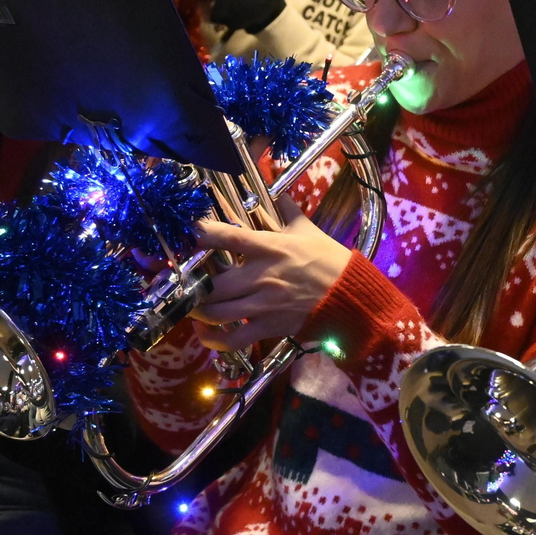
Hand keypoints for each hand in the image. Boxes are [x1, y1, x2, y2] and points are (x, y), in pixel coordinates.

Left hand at [189, 196, 350, 350]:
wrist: (350, 295)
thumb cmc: (329, 259)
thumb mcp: (309, 230)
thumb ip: (288, 211)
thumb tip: (280, 193)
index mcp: (268, 247)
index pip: (226, 237)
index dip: (201, 234)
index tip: (185, 233)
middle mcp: (260, 276)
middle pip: (211, 285)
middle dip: (192, 286)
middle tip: (186, 283)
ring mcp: (262, 304)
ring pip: (215, 313)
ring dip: (198, 312)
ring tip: (193, 307)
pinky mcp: (268, 327)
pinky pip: (233, 339)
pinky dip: (215, 340)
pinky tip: (208, 335)